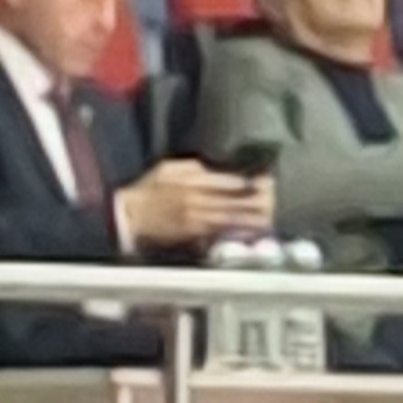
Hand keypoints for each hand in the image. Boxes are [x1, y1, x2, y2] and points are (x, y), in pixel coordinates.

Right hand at [118, 159, 272, 246]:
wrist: (128, 215)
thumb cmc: (149, 188)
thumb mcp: (169, 168)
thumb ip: (194, 168)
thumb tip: (215, 168)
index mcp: (192, 180)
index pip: (228, 181)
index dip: (249, 182)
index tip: (265, 180)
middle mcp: (197, 200)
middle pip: (233, 201)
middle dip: (255, 201)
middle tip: (274, 199)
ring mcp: (196, 220)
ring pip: (230, 218)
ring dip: (250, 218)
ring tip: (269, 217)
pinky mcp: (192, 234)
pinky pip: (219, 233)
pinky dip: (234, 232)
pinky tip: (249, 232)